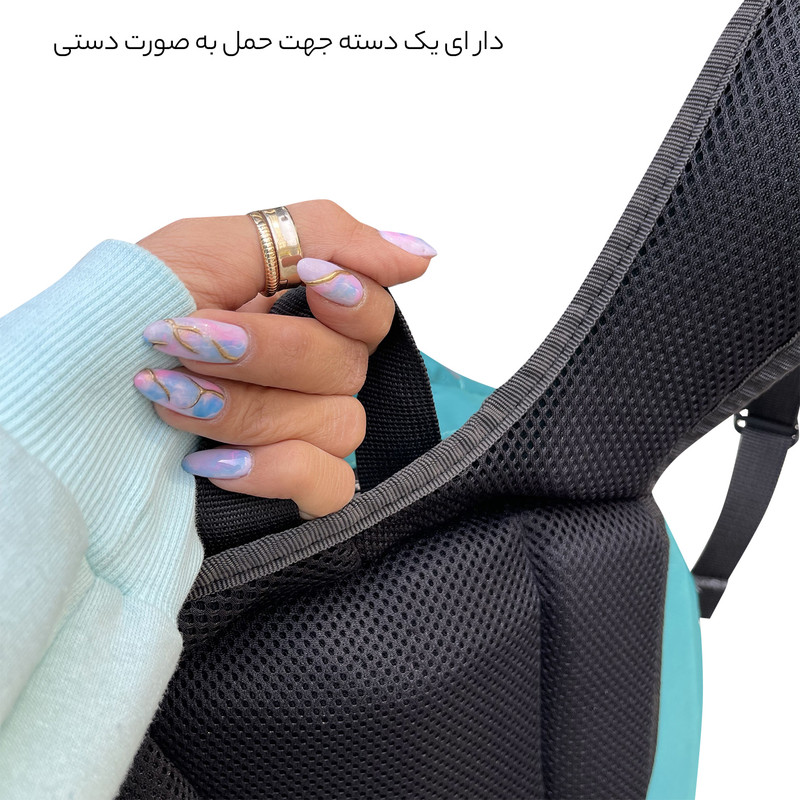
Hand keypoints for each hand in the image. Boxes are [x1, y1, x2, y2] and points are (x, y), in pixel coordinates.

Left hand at [134, 200, 435, 518]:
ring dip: (247, 409)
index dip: (353, 295)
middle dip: (266, 350)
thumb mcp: (209, 247)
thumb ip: (321, 231)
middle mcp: (306, 372)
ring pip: (339, 424)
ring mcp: (299, 432)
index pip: (372, 305)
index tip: (306, 280)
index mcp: (295, 312)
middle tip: (188, 340)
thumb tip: (421, 253)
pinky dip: (273, 471)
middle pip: (350, 365)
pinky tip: (208, 462)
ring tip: (169, 397)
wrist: (57, 399)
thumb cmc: (121, 317)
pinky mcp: (285, 488)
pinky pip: (329, 488)